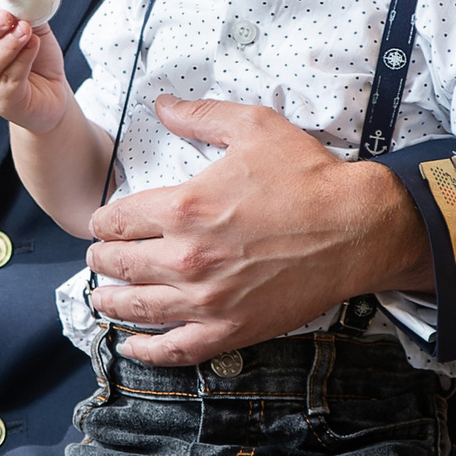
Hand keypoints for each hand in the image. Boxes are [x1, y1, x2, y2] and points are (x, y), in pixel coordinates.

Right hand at [0, 0, 73, 133]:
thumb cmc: (38, 63)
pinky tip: (34, 45)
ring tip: (24, 29)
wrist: (53, 96)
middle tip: (5, 16)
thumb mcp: (31, 30)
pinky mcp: (5, 102)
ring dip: (7, 44)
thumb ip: (24, 13)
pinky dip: (23, 58)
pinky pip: (12, 78)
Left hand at [83, 98, 425, 362]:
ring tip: (102, 298)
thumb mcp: (253, 127)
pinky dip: (146, 350)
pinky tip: (132, 345)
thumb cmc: (309, 177)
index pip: (117, 219)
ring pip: (137, 308)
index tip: (101, 224)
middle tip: (98, 259)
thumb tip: (163, 105)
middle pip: (119, 265)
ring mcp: (207, 299)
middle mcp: (187, 257)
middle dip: (101, 261)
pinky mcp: (231, 329)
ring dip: (111, 302)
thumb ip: (200, 116)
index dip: (102, 221)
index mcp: (184, 207)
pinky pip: (175, 349)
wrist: (356, 227)